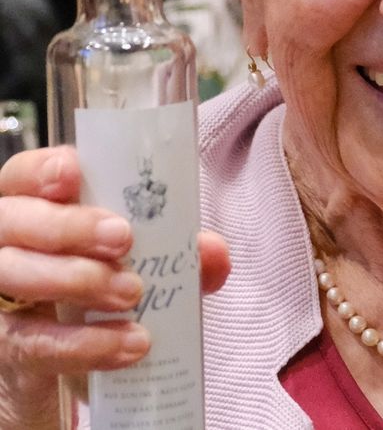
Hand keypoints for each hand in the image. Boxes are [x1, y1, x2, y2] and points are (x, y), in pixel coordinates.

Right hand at [0, 146, 228, 427]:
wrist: (75, 361)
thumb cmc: (107, 284)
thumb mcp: (145, 260)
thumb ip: (178, 251)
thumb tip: (214, 253)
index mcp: (36, 205)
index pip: (22, 174)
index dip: (42, 169)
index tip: (73, 174)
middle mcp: (6, 243)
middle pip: (14, 221)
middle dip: (69, 227)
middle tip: (123, 239)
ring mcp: (0, 295)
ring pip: (14, 275)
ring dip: (78, 281)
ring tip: (133, 293)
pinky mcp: (7, 348)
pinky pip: (32, 344)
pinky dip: (84, 345)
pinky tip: (128, 345)